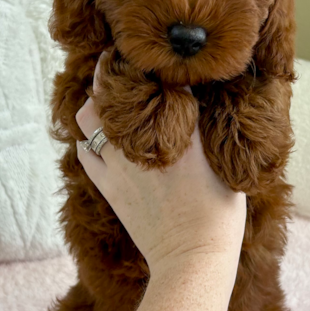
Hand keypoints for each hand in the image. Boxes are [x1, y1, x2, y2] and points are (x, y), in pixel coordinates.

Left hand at [76, 53, 246, 281]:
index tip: (145, 52)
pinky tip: (100, 139)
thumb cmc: (220, 214)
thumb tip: (200, 103)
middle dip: (111, 74)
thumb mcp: (225, 162)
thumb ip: (210, 129)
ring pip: (88, 117)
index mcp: (179, 130)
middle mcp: (143, 140)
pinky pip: (84, 152)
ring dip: (94, 105)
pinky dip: (88, 140)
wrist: (193, 258)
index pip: (154, 80)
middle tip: (120, 67)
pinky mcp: (108, 186)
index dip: (145, 62)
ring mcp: (119, 163)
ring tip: (107, 102)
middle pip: (110, 90)